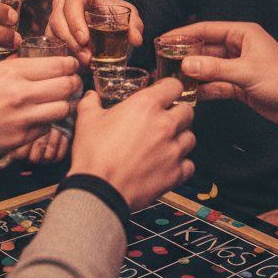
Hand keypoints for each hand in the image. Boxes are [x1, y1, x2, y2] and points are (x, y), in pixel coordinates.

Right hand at [0, 56, 79, 160]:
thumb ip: (8, 65)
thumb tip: (24, 59)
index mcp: (12, 72)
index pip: (57, 65)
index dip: (69, 64)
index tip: (71, 64)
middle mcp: (22, 93)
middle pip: (66, 85)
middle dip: (73, 81)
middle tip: (72, 81)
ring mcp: (23, 118)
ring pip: (63, 108)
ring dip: (65, 103)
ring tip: (60, 100)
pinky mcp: (21, 139)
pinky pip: (47, 127)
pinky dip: (48, 121)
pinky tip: (41, 117)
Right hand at [48, 0, 143, 68]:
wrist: (105, 15)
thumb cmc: (113, 11)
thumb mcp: (128, 14)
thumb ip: (134, 25)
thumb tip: (136, 40)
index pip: (72, 3)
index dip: (75, 21)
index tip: (85, 40)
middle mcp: (62, 1)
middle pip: (58, 20)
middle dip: (72, 42)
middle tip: (87, 58)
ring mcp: (55, 16)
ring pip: (51, 33)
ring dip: (67, 51)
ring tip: (86, 65)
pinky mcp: (52, 32)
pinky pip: (51, 44)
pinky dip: (63, 56)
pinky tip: (78, 66)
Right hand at [67, 79, 194, 209]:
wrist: (98, 191)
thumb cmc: (94, 155)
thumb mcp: (87, 120)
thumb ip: (91, 102)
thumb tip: (91, 97)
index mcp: (146, 106)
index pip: (174, 86)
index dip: (168, 88)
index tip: (164, 93)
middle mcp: (164, 125)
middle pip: (187, 111)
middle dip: (177, 112)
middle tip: (165, 118)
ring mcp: (172, 150)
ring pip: (191, 137)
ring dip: (181, 137)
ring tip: (167, 141)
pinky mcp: (175, 173)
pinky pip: (189, 164)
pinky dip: (182, 163)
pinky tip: (169, 163)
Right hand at [173, 21, 277, 141]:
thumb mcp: (246, 72)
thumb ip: (214, 69)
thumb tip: (187, 65)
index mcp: (243, 33)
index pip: (206, 29)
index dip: (184, 33)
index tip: (164, 39)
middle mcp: (239, 47)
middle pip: (205, 48)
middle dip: (186, 56)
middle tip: (164, 62)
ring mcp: (239, 66)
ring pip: (209, 68)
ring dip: (193, 75)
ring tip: (173, 80)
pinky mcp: (240, 85)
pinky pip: (216, 84)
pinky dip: (204, 89)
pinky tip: (191, 94)